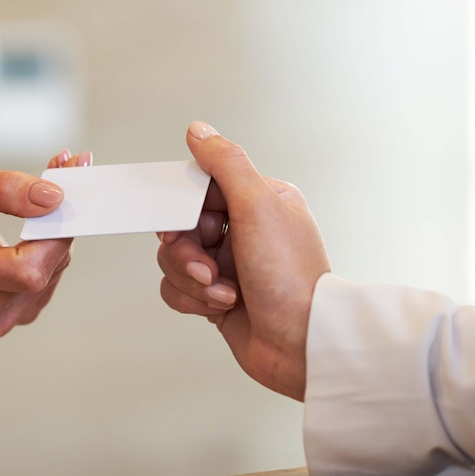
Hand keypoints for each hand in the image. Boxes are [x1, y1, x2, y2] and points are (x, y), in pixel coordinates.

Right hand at [0, 150, 88, 337]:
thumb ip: (6, 188)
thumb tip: (55, 198)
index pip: (28, 270)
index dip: (55, 233)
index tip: (65, 189)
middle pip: (44, 272)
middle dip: (59, 223)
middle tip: (59, 173)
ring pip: (51, 275)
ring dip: (56, 235)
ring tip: (37, 201)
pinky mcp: (9, 314)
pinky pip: (46, 282)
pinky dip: (49, 251)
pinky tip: (34, 229)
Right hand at [156, 122, 329, 399]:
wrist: (301, 345)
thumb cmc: (290, 277)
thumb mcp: (258, 206)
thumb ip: (225, 163)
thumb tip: (198, 131)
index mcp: (258, 201)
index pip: (199, 188)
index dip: (184, 208)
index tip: (186, 224)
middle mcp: (243, 231)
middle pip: (180, 225)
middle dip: (187, 251)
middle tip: (208, 265)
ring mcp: (228, 265)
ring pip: (173, 259)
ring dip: (192, 279)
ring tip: (223, 291)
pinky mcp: (215, 296)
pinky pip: (176, 288)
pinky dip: (192, 299)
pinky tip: (220, 306)